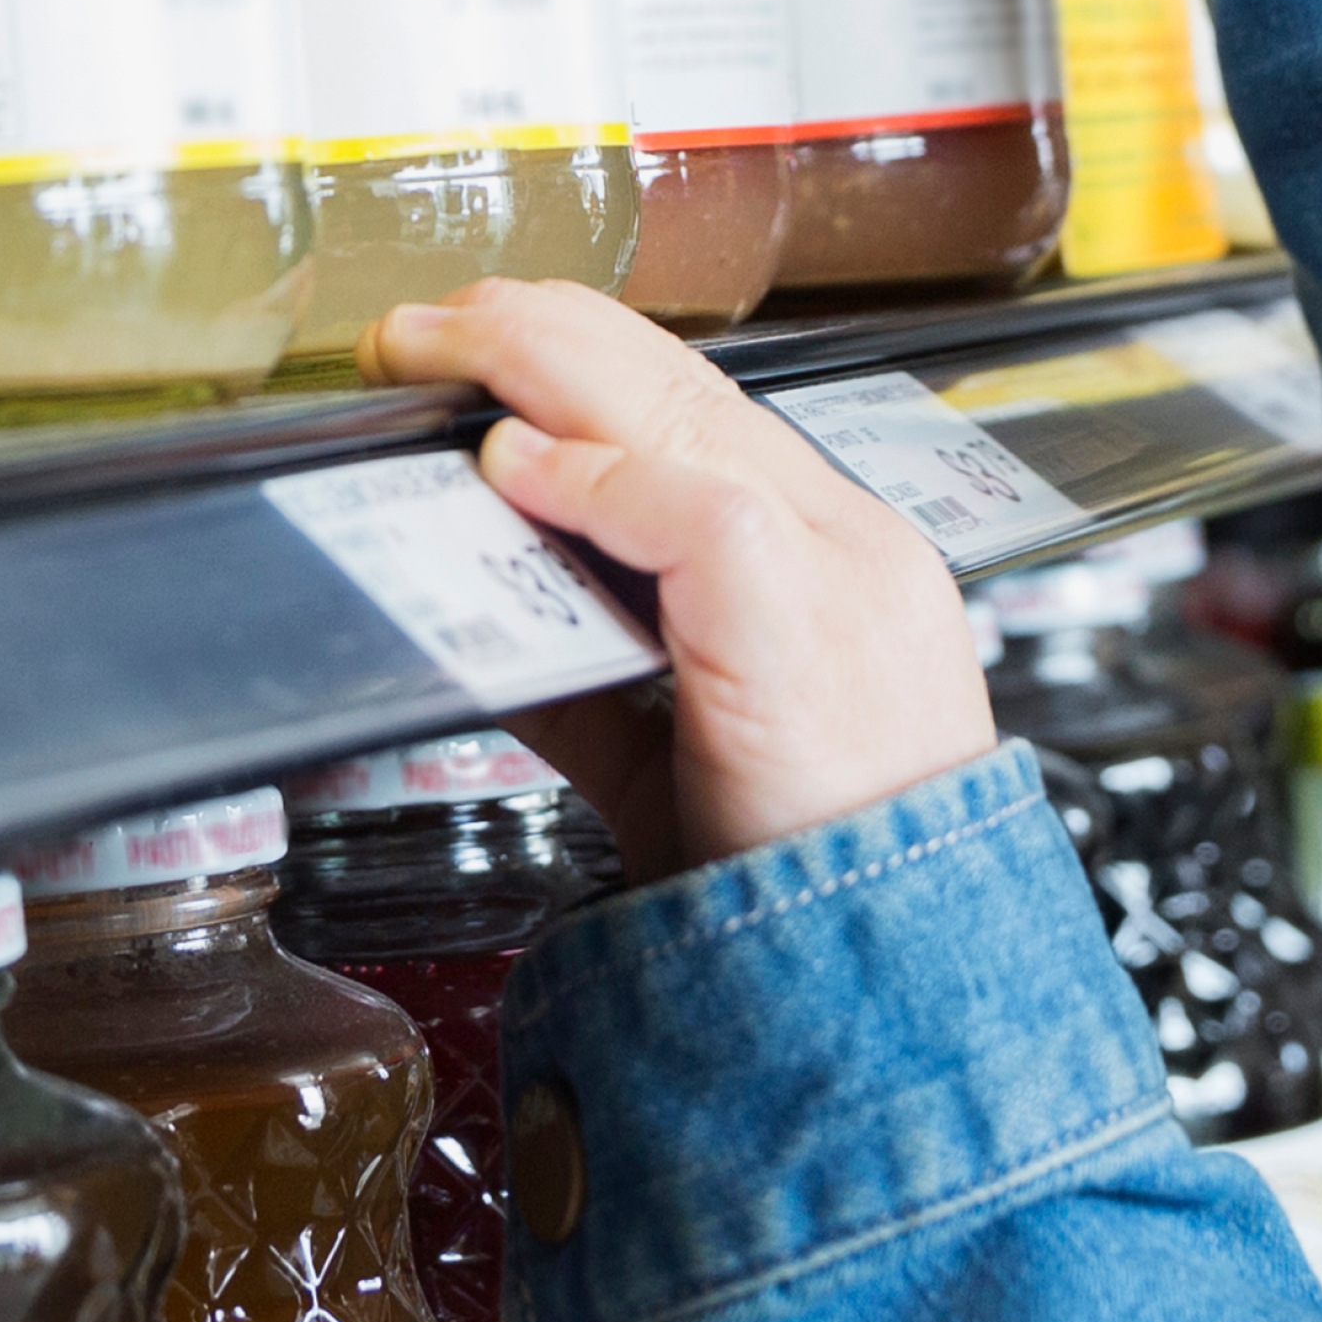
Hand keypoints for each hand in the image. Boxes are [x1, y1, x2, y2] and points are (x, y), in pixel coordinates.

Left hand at [364, 282, 999, 864]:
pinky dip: (589, 479)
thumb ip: (601, 674)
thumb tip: (495, 615)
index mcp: (838, 562)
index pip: (699, 415)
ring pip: (680, 405)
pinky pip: (687, 504)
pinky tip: (512, 470)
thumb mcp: (682, 757)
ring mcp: (842, 570)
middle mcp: (851, 544)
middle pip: (682, 381)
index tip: (484, 358)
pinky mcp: (804, 618)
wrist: (899, 990)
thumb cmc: (806, 883)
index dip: (580, 367)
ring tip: (433, 350)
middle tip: (422, 330)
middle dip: (535, 336)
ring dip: (533, 362)